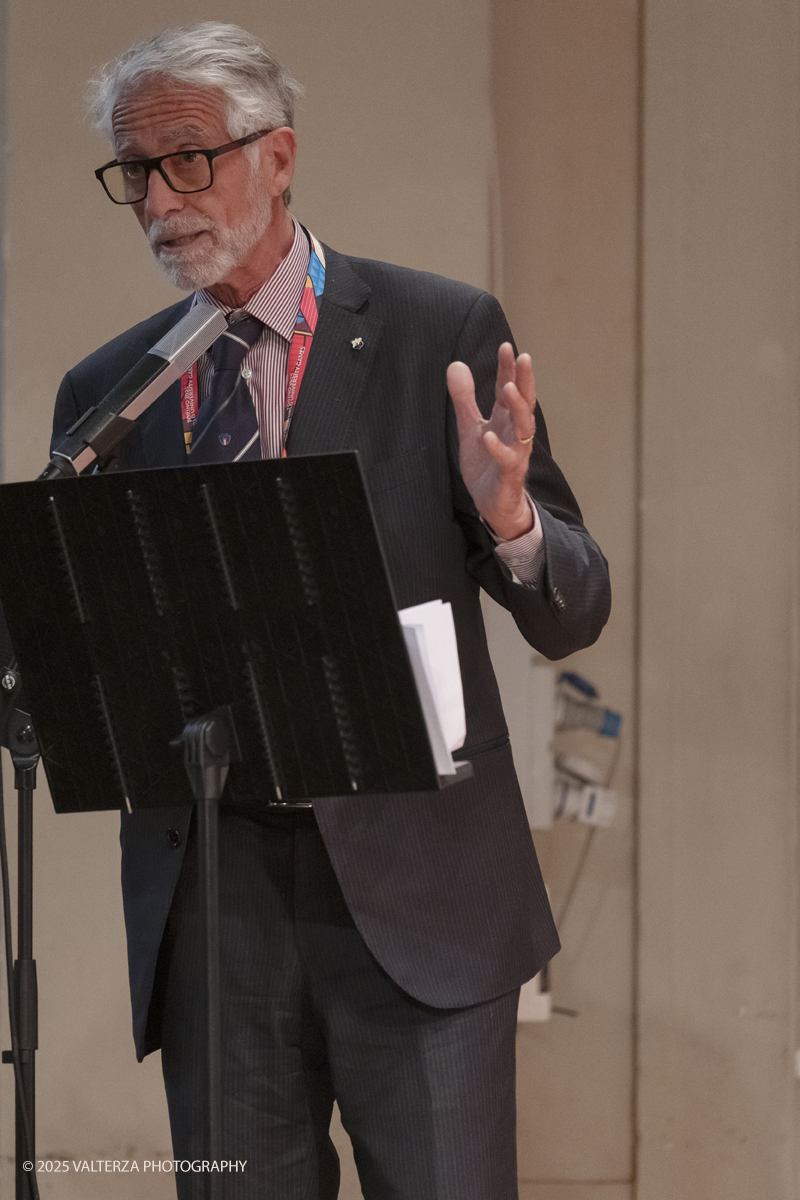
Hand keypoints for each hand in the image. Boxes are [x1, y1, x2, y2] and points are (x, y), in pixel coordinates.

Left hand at [447, 342, 536, 539]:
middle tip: (523, 357)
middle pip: (523, 402)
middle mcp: (514, 432)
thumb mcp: (470, 428)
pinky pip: (507, 459)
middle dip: (524, 380)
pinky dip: (499, 448)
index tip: (506, 347)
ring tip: (509, 389)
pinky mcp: (509, 474)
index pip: (508, 389)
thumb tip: (455, 365)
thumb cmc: (486, 465)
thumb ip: (464, 399)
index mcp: (504, 420)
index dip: (508, 369)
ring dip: (517, 408)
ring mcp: (515, 452)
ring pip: (523, 428)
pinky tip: (489, 437)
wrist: (493, 504)